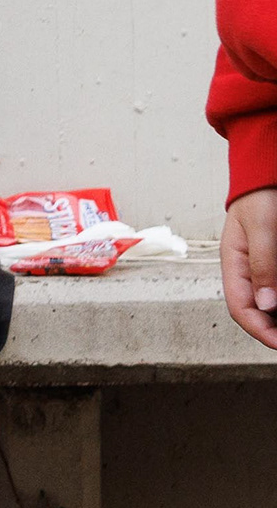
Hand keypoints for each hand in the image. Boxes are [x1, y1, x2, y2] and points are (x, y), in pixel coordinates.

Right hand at [228, 187, 276, 354]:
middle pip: (255, 311)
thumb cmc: (260, 197)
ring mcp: (261, 269)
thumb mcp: (263, 229)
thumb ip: (263, 265)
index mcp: (234, 266)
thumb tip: (267, 304)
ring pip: (268, 302)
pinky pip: (274, 289)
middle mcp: (246, 272)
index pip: (241, 309)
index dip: (260, 331)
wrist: (267, 176)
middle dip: (272, 328)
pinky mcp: (272, 265)